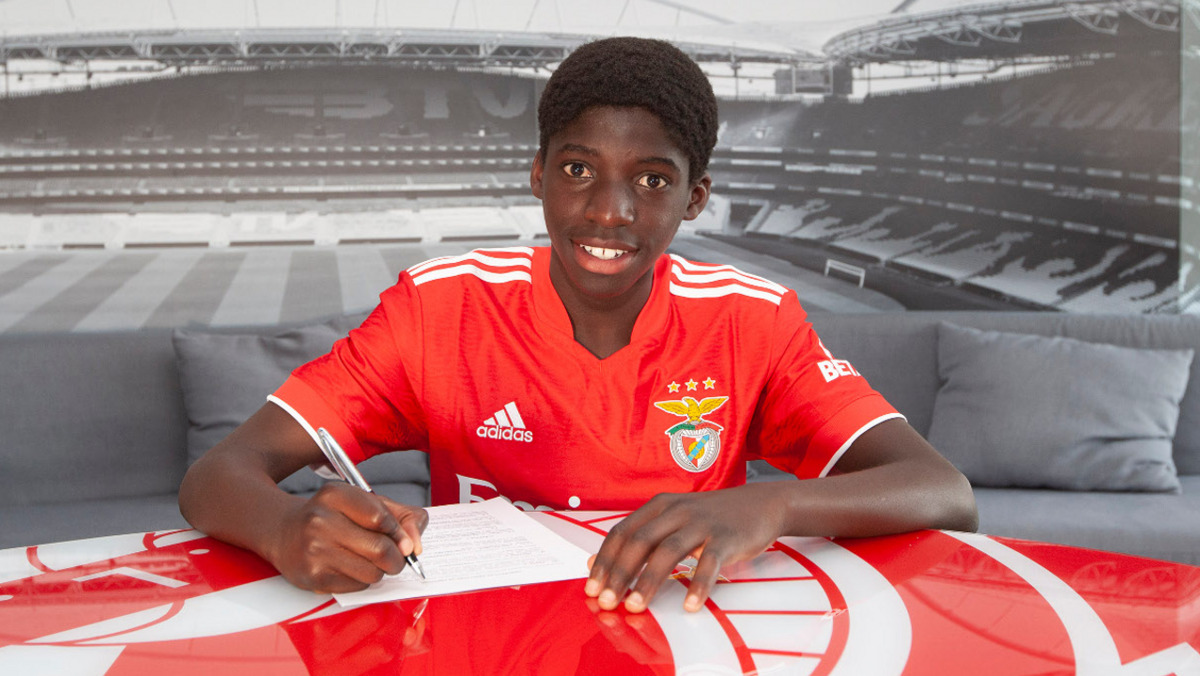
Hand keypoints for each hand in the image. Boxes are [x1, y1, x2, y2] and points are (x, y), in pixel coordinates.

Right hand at [268, 482, 427, 592]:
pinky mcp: (313, 578)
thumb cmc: (334, 516)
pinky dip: (363, 580)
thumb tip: (416, 545)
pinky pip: (358, 586)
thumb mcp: (366, 503)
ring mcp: (314, 552)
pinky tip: (350, 568)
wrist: (285, 533)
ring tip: (369, 560)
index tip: (406, 542)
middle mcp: (319, 521)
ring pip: (372, 572)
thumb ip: (401, 516)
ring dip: (380, 571)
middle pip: (380, 549)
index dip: (401, 533)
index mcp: (335, 495)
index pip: (380, 518)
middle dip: (397, 558)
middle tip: (396, 557)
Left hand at [584, 485, 783, 613]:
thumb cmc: (711, 517)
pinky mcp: (726, 538)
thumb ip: (639, 537)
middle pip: (640, 541)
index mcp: (659, 506)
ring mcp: (702, 523)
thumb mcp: (672, 519)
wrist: (761, 504)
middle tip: (606, 602)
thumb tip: (596, 561)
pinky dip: (698, 585)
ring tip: (636, 606)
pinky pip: (709, 563)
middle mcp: (676, 511)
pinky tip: (689, 605)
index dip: (604, 561)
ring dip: (649, 580)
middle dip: (619, 573)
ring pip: (669, 551)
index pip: (622, 532)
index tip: (592, 588)